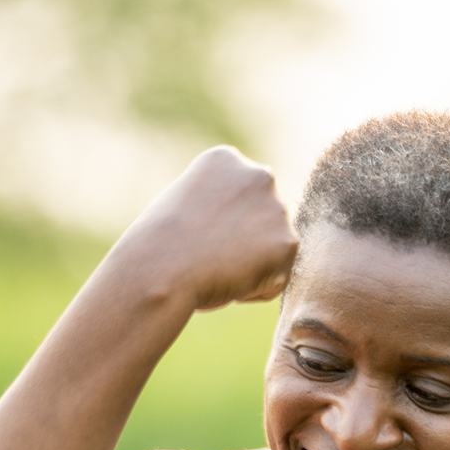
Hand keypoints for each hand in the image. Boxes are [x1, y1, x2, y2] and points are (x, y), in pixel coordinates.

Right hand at [100, 146, 298, 314]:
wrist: (160, 269)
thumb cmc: (161, 245)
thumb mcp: (188, 205)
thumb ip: (223, 205)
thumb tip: (254, 229)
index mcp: (227, 160)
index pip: (239, 201)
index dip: (215, 227)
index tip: (194, 229)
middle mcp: (259, 176)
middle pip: (260, 224)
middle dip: (240, 243)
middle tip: (207, 251)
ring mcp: (277, 208)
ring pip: (272, 251)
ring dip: (249, 266)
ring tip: (216, 265)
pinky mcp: (289, 243)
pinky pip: (278, 278)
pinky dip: (256, 290)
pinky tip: (229, 279)